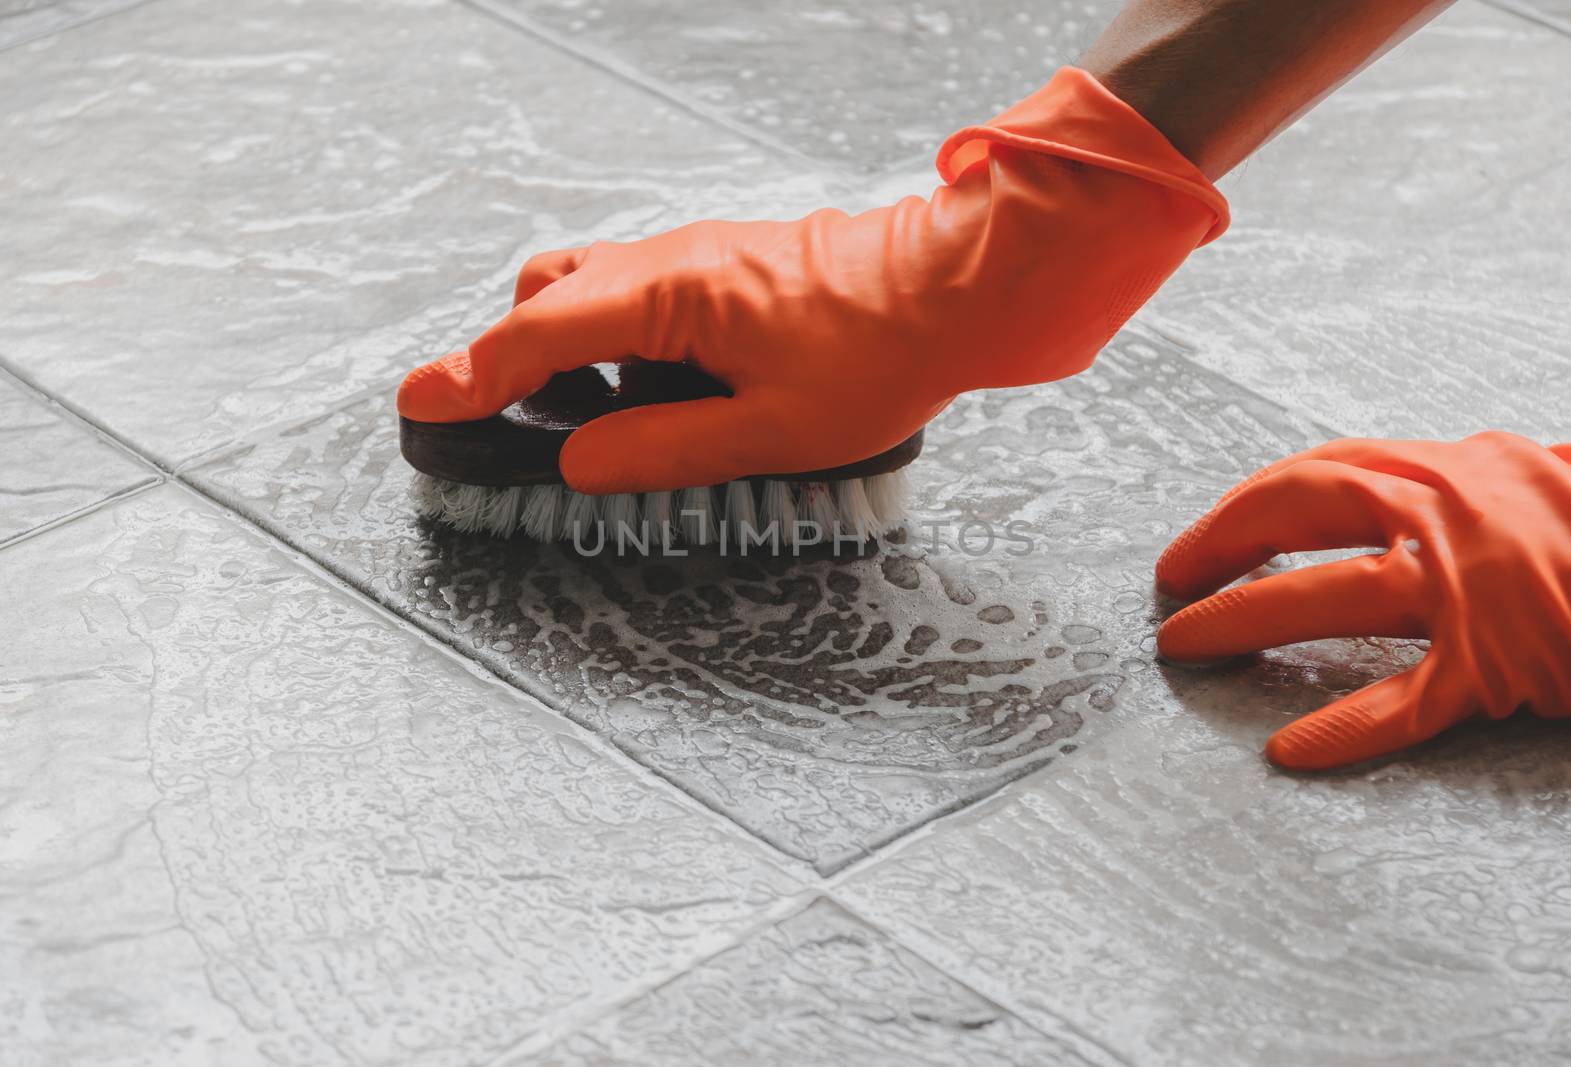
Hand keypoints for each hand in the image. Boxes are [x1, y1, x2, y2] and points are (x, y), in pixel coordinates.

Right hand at [397, 69, 1225, 493]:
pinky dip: (626, 344)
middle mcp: (672, 260)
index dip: (474, 373)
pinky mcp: (725, 269)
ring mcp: (698, 257)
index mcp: (670, 294)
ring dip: (576, 351)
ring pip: (597, 289)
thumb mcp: (767, 433)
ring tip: (604, 426)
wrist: (955, 291)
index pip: (540, 333)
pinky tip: (666, 396)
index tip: (421, 402)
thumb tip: (577, 461)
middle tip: (509, 424)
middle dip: (516, 355)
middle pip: (551, 293)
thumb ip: (660, 450)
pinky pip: (645, 296)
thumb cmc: (878, 355)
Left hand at [1156, 432, 1570, 769]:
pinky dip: (1345, 728)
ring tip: (1183, 647)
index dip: (1244, 505)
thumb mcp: (1524, 479)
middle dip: (1221, 548)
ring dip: (1242, 622)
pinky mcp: (1497, 666)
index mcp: (1449, 469)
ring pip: (1328, 600)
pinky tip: (1292, 750)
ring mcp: (1469, 592)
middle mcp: (1447, 517)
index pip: (1316, 472)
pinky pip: (1404, 702)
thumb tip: (1370, 500)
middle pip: (1301, 516)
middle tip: (1171, 583)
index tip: (1200, 538)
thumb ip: (1444, 489)